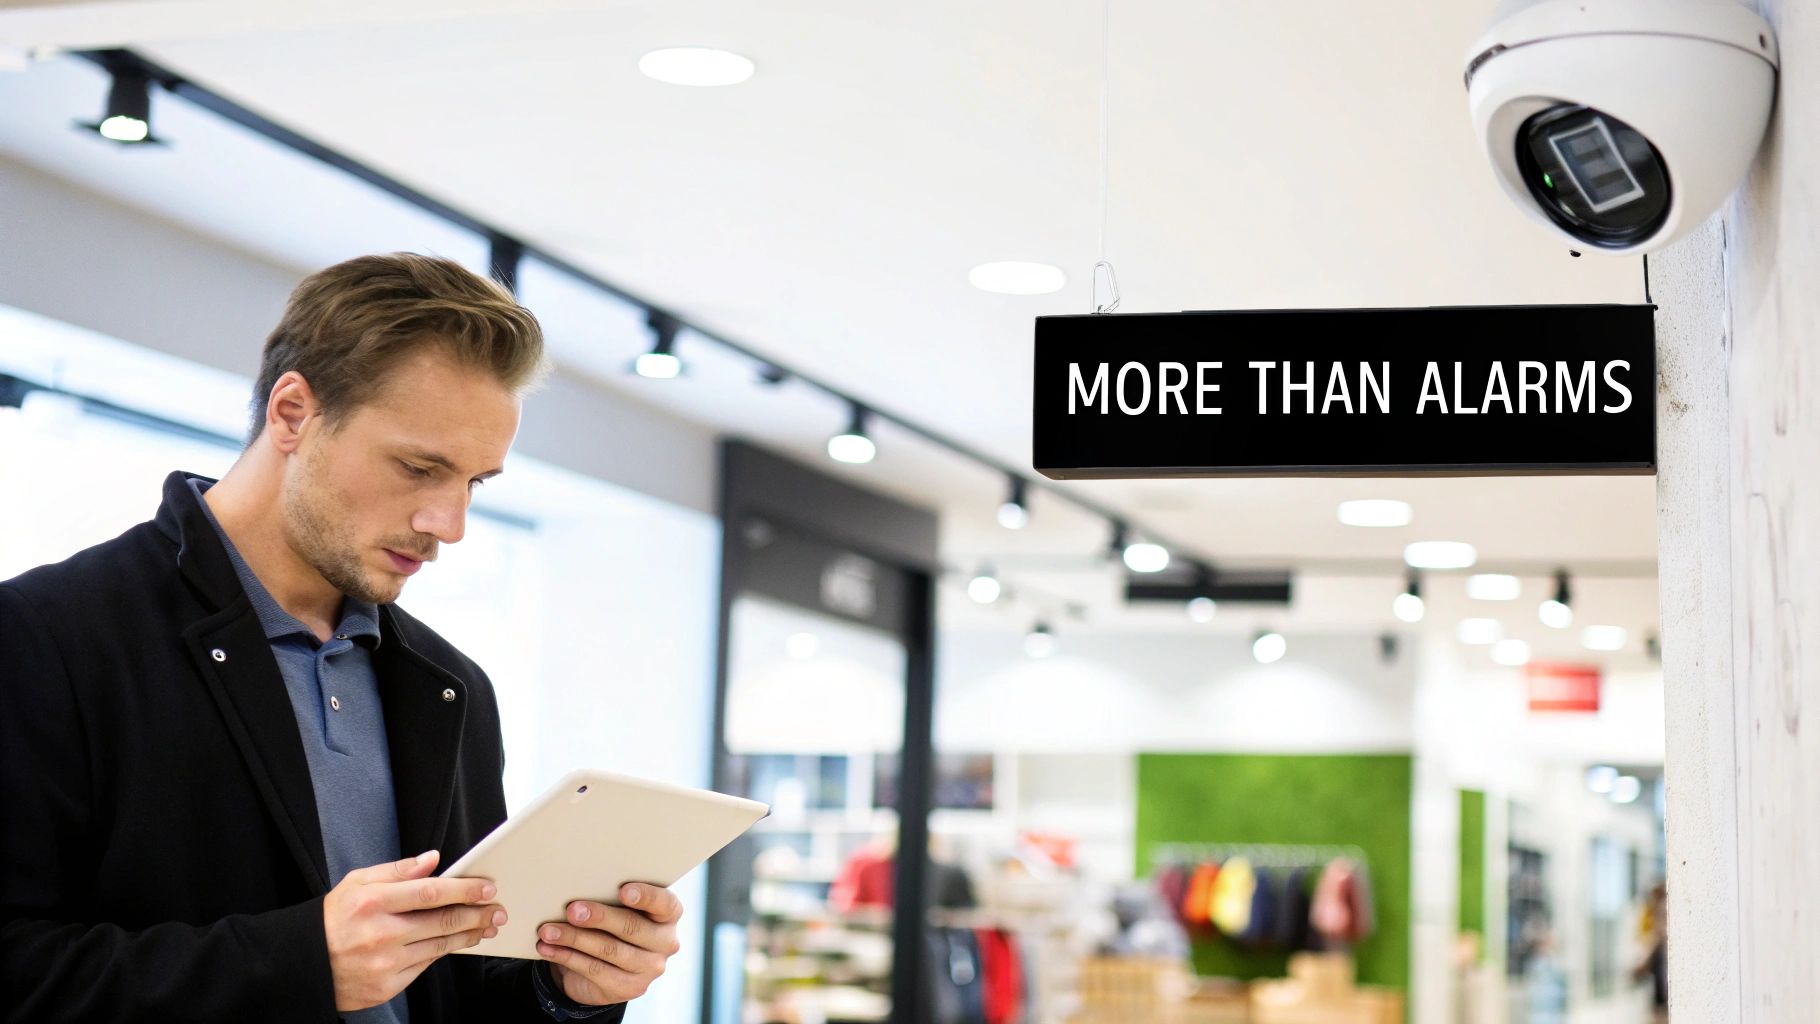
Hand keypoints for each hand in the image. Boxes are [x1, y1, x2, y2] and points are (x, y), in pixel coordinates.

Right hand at [322, 849, 506, 1011]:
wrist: (303, 964)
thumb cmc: (332, 918)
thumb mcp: (357, 882)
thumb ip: (398, 870)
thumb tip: (433, 859)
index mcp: (373, 902)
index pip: (431, 892)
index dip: (465, 889)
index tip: (487, 887)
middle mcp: (381, 934)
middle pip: (443, 922)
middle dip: (477, 914)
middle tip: (498, 910)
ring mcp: (385, 964)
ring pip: (440, 946)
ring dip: (469, 935)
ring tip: (486, 926)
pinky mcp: (386, 986)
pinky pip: (425, 966)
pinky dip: (444, 952)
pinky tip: (456, 943)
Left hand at [536, 883, 682, 1005]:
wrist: (606, 966)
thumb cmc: (612, 924)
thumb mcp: (618, 908)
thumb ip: (609, 898)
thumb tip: (577, 891)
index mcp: (669, 915)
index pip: (664, 903)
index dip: (645, 896)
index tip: (623, 890)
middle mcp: (665, 942)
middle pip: (632, 927)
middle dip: (599, 917)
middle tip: (571, 910)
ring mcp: (649, 969)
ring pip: (609, 950)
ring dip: (574, 938)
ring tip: (548, 931)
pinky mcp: (629, 988)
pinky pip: (594, 970)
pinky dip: (567, 957)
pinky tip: (548, 949)